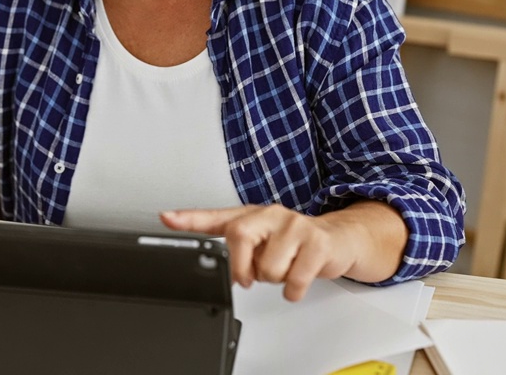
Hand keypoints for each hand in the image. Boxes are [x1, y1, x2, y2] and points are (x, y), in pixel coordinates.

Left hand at [160, 202, 404, 301]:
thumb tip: (214, 267)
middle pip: (238, 237)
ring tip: (285, 267)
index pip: (215, 216)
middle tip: (251, 274)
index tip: (167, 218)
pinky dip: (294, 289)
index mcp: (252, 215)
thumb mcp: (260, 241)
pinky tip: (299, 276)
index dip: (189, 218)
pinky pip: (294, 280)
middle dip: (242, 266)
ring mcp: (295, 226)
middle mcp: (271, 215)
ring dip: (275, 279)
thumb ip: (234, 250)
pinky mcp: (317, 243)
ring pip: (268, 268)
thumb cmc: (293, 242)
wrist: (338, 240)